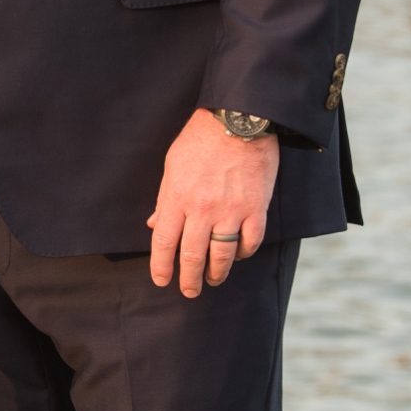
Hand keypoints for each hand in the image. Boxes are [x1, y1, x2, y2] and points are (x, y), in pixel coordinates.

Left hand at [148, 110, 278, 297]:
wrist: (238, 119)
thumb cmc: (200, 139)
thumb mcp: (172, 165)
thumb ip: (164, 198)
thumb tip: (154, 224)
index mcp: (178, 198)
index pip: (164, 242)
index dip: (161, 266)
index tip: (162, 280)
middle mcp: (202, 208)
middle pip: (193, 256)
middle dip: (189, 279)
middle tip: (189, 291)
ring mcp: (231, 210)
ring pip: (222, 255)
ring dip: (217, 273)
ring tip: (213, 280)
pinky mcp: (256, 207)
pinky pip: (250, 241)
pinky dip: (244, 253)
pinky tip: (239, 256)